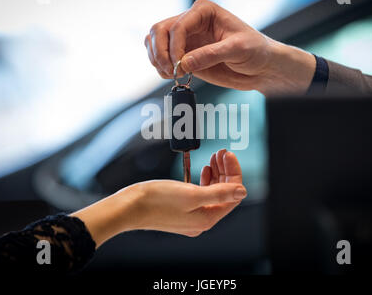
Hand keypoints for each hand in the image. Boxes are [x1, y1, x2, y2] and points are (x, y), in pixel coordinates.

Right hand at [72, 150, 245, 246]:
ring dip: (215, 174)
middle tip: (221, 152)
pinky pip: (199, 195)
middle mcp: (201, 220)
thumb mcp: (191, 194)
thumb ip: (219, 193)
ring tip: (213, 158)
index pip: (232, 194)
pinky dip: (203, 181)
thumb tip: (242, 191)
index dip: (233, 173)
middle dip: (225, 172)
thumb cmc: (157, 200)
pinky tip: (202, 170)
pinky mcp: (180, 211)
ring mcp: (190, 216)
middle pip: (223, 193)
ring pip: (211, 193)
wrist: (129, 207)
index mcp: (207, 218)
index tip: (228, 154)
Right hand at [144, 0, 315, 95]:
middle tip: (171, 71)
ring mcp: (186, 39)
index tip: (179, 66)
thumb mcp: (238, 49)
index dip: (174, 47)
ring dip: (156, 59)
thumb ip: (210, 55)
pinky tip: (171, 76)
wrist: (261, 67)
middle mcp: (191, 22)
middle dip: (160, 52)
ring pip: (154, 42)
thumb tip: (183, 64)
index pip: (178, 26)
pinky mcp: (184, 55)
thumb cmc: (255, 51)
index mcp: (204, 11)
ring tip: (171, 74)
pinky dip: (160, 67)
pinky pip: (161, 57)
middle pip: (159, 31)